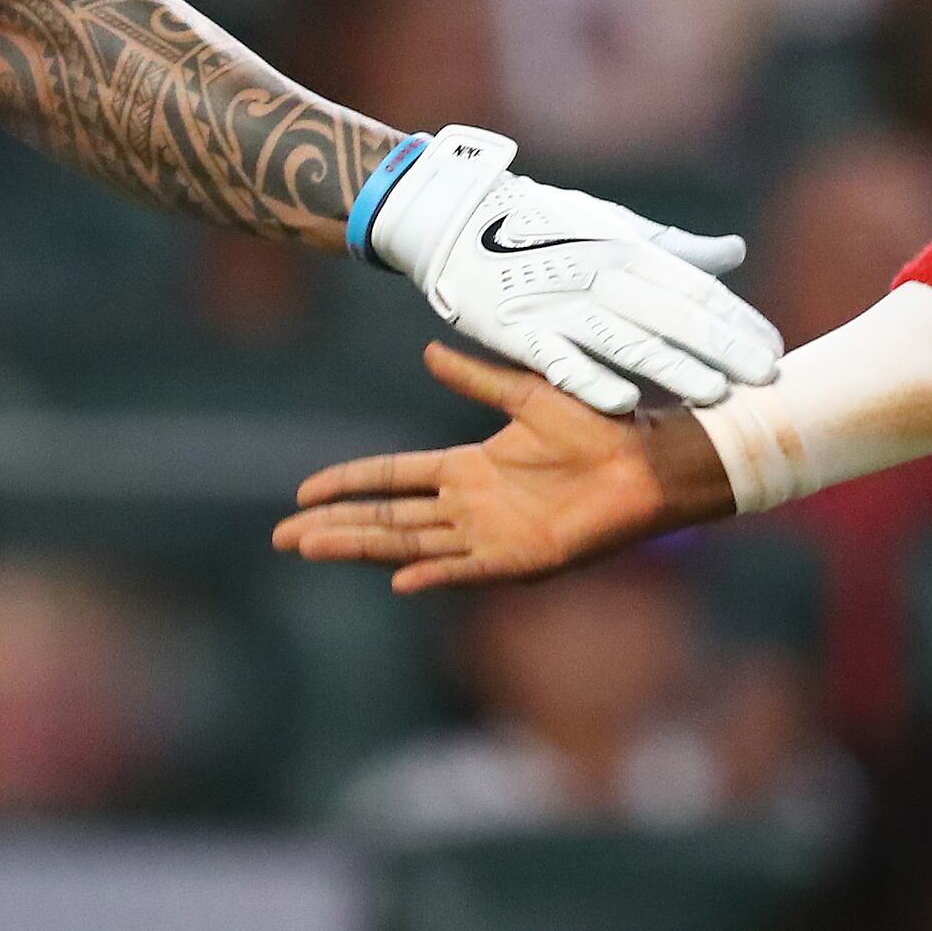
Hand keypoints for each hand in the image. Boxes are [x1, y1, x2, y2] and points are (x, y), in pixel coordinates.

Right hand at [273, 341, 735, 590]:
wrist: (646, 460)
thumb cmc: (598, 427)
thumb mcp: (527, 393)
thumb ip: (477, 378)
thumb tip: (428, 351)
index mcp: (468, 469)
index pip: (391, 478)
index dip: (348, 483)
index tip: (304, 490)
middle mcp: (469, 507)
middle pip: (386, 519)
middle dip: (335, 526)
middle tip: (285, 537)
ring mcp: (489, 536)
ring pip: (410, 544)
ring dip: (363, 548)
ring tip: (314, 549)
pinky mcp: (519, 559)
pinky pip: (466, 570)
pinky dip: (433, 575)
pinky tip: (399, 579)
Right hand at [364, 128, 779, 412]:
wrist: (455, 219)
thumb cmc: (545, 226)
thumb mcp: (613, 226)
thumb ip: (676, 248)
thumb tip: (735, 252)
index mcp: (627, 249)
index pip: (694, 289)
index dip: (736, 320)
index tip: (775, 349)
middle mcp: (601, 274)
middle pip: (672, 316)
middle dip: (722, 347)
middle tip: (766, 377)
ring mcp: (560, 303)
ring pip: (625, 340)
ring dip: (672, 369)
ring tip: (715, 395)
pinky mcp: (519, 330)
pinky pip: (561, 361)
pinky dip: (593, 381)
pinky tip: (627, 403)